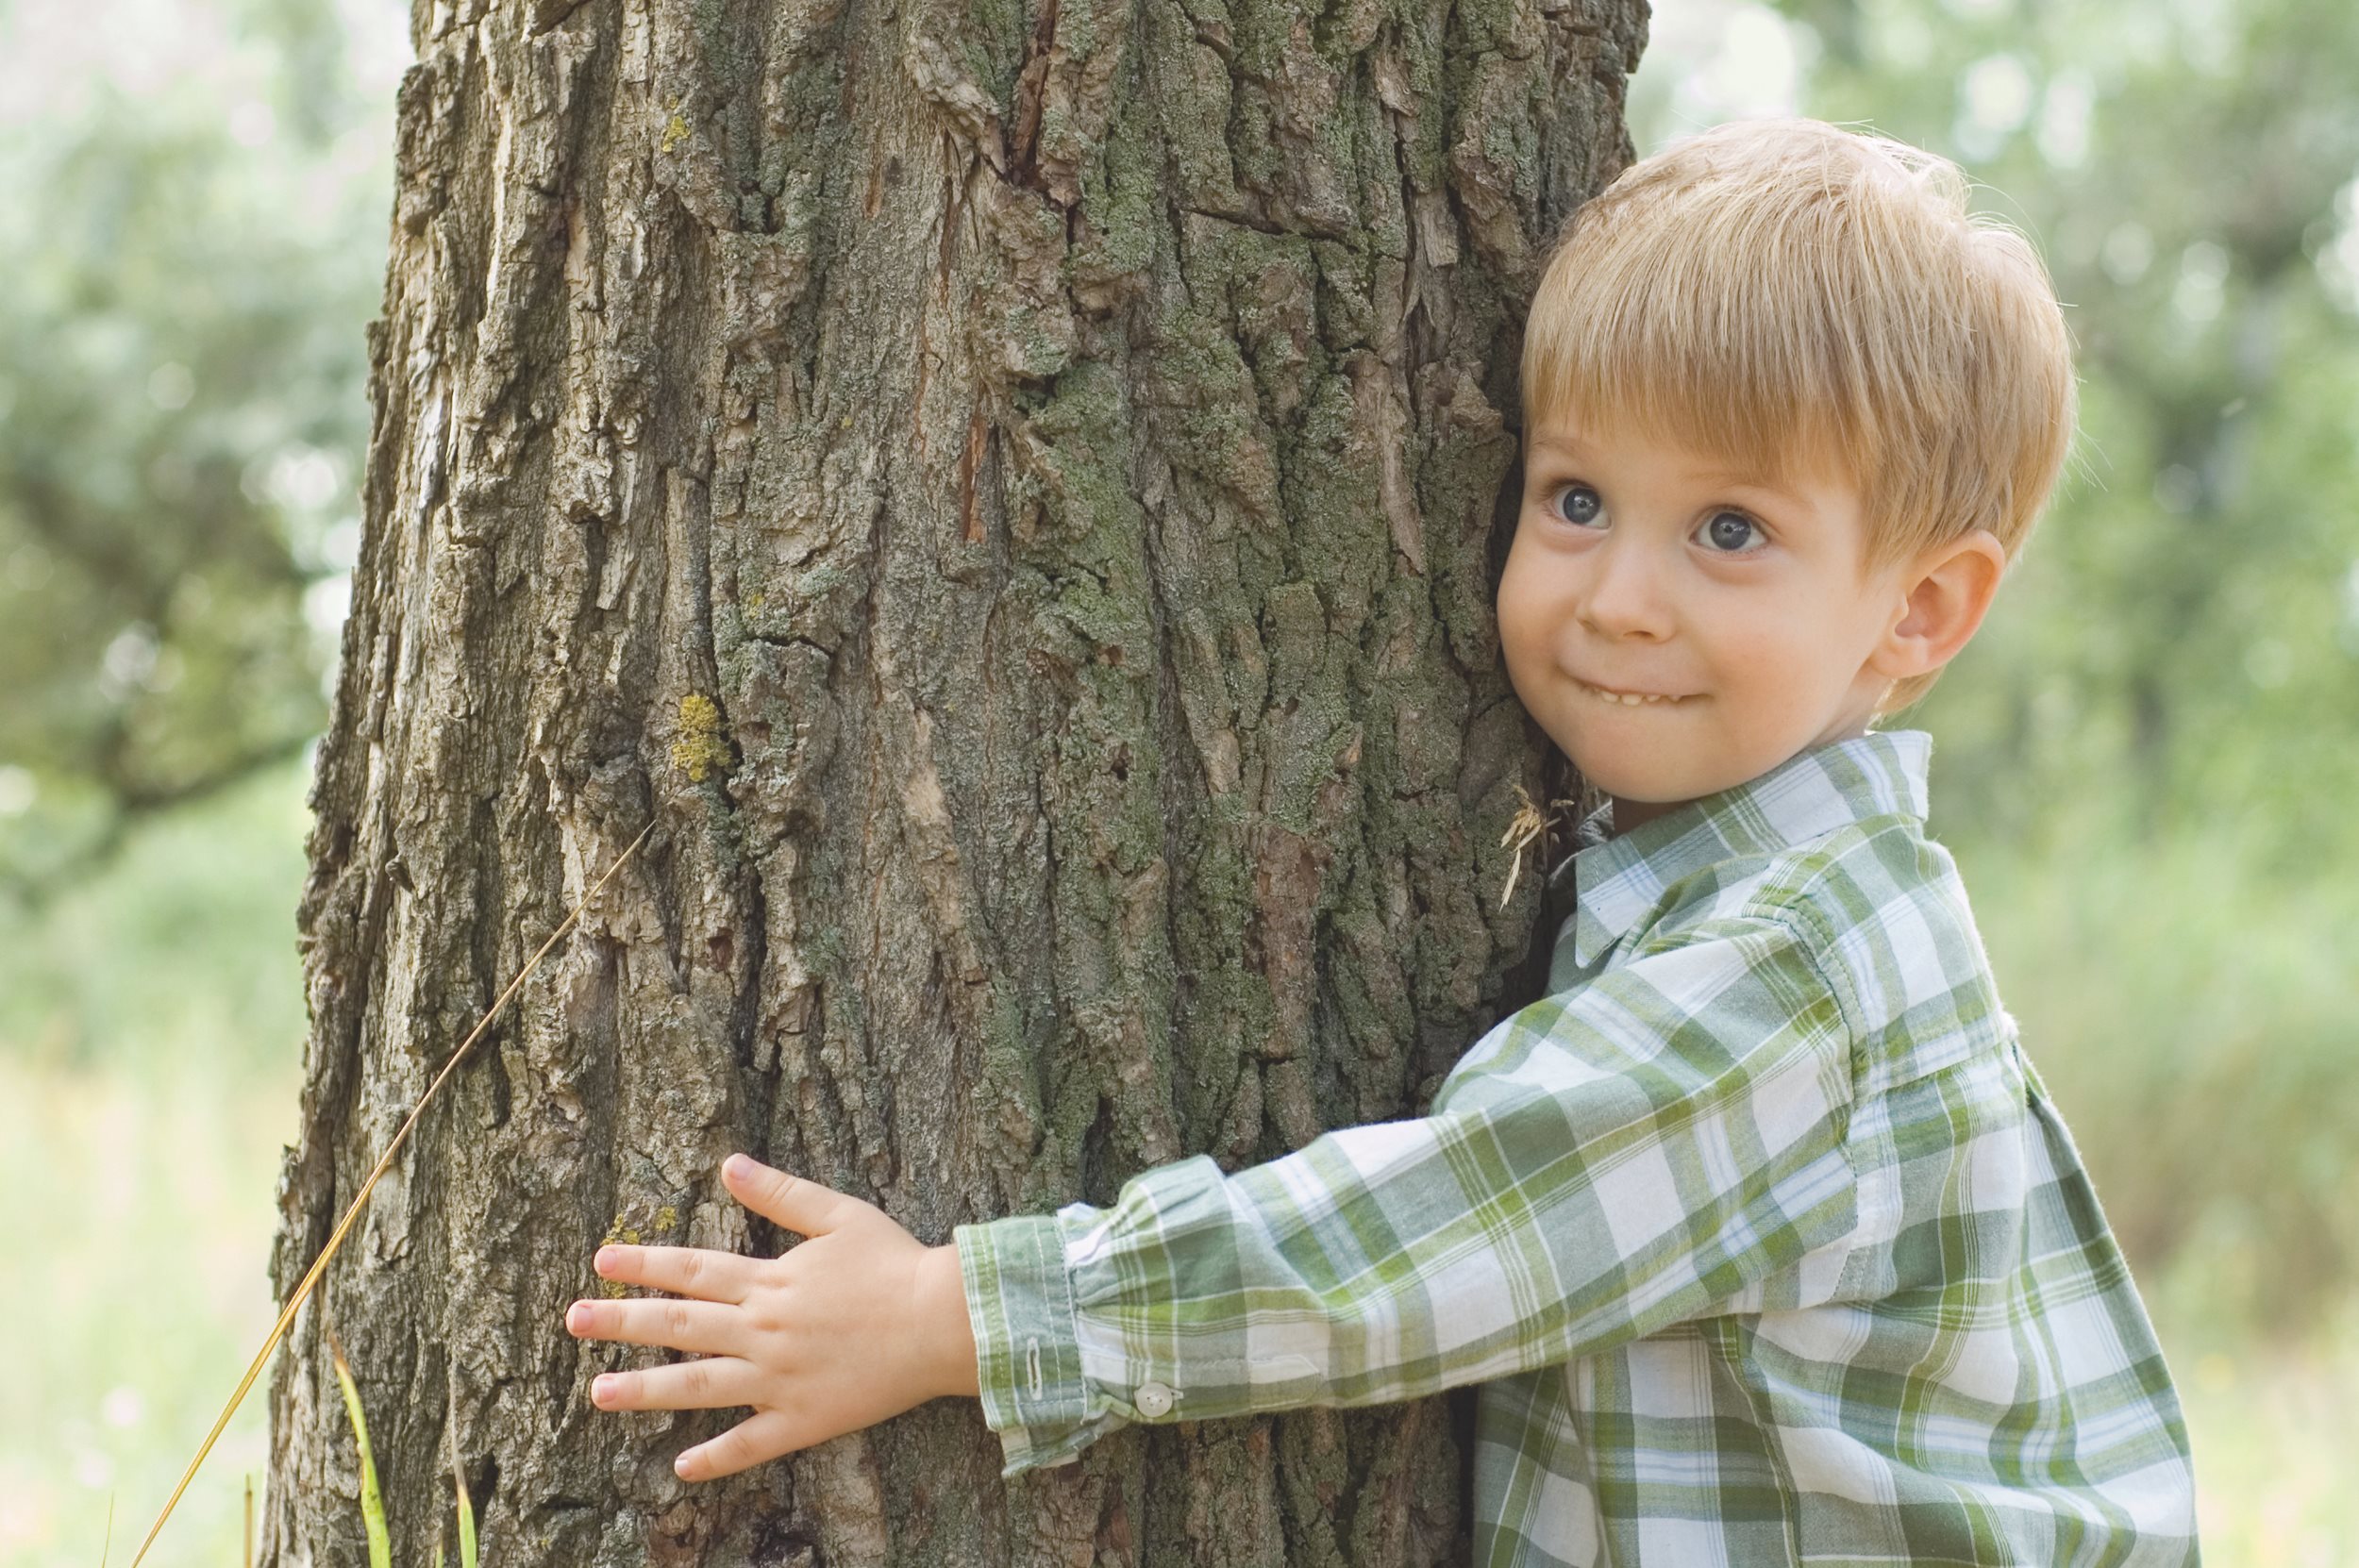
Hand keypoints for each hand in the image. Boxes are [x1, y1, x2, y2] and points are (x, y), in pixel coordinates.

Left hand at [564, 1153, 979, 1480]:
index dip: (645, 1263)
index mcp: (770, 1280)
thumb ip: (780, 1194)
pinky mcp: (805, 1418)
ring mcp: (780, 1378)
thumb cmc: (896, 1263)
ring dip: (646, 1390)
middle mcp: (764, 1329)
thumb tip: (729, 1163)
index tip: (602, 1260)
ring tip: (598, 1393)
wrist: (942, 1322)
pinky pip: (752, 1443)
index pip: (693, 1270)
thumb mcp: (838, 1214)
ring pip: (700, 1386)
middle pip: (681, 1325)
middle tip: (573, 1320)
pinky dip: (717, 1458)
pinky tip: (681, 1470)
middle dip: (623, 1321)